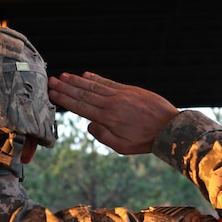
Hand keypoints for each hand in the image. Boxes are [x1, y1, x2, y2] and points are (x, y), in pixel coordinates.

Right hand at [47, 72, 179, 154]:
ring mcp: (121, 94)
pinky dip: (95, 78)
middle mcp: (112, 103)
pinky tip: (85, 74)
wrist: (170, 128)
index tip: (52, 93)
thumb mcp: (122, 147)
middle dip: (66, 87)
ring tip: (63, 76)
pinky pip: (108, 82)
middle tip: (51, 80)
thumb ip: (103, 136)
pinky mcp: (129, 90)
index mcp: (108, 118)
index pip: (81, 106)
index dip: (65, 99)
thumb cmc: (145, 140)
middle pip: (84, 93)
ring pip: (94, 86)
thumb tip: (89, 125)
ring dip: (76, 81)